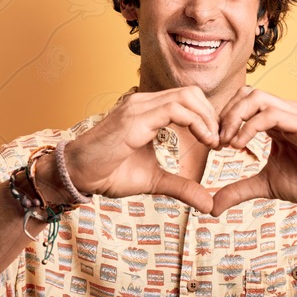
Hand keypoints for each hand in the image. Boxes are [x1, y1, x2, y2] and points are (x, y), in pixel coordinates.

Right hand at [64, 87, 218, 213]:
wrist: (77, 175)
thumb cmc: (109, 174)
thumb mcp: (154, 181)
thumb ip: (182, 187)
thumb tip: (208, 204)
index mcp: (148, 111)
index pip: (188, 100)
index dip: (208, 118)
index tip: (217, 142)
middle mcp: (144, 102)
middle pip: (192, 93)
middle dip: (212, 115)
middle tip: (219, 141)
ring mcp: (139, 107)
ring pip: (187, 97)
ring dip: (207, 119)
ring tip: (213, 142)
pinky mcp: (135, 118)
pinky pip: (175, 109)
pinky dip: (196, 122)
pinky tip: (204, 140)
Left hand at [210, 86, 296, 214]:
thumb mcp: (266, 185)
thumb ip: (239, 190)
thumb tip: (212, 207)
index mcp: (275, 121)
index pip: (242, 103)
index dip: (223, 119)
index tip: (214, 144)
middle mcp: (284, 112)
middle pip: (246, 93)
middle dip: (225, 115)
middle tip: (216, 142)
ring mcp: (295, 115)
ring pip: (256, 97)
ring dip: (234, 117)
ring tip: (227, 143)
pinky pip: (271, 114)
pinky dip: (250, 127)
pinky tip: (239, 146)